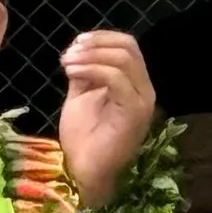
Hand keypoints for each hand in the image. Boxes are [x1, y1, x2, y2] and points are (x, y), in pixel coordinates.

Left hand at [56, 31, 155, 205]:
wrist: (84, 173)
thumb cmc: (83, 141)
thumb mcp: (80, 98)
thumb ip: (84, 74)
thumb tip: (79, 51)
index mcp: (133, 84)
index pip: (127, 47)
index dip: (101, 39)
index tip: (74, 44)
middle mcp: (144, 89)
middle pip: (129, 47)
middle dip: (96, 43)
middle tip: (69, 53)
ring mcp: (142, 100)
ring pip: (124, 59)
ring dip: (91, 55)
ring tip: (67, 62)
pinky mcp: (134, 111)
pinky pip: (117, 78)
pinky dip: (92, 69)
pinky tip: (71, 72)